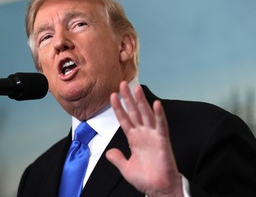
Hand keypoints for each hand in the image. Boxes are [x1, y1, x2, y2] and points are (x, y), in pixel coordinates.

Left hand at [106, 81, 182, 196]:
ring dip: (141, 101)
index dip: (118, 107)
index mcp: (134, 138)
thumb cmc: (145, 179)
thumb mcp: (126, 168)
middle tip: (123, 84)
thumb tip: (109, 152)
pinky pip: (161, 125)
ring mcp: (153, 135)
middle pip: (134, 112)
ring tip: (136, 88)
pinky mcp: (163, 140)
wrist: (158, 188)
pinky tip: (156, 104)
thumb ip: (117, 158)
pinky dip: (159, 115)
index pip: (124, 119)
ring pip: (146, 114)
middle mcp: (143, 133)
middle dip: (128, 98)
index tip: (112, 96)